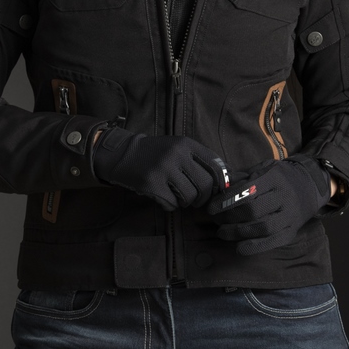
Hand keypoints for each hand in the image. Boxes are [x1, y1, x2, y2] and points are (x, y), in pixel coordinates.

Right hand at [92, 127, 229, 211]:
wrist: (123, 154)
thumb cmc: (155, 154)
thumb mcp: (177, 147)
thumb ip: (198, 159)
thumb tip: (225, 181)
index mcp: (186, 144)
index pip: (215, 165)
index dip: (221, 182)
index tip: (218, 190)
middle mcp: (176, 154)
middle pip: (205, 185)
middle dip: (203, 197)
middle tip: (196, 199)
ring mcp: (163, 169)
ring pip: (189, 197)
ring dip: (185, 201)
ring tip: (176, 195)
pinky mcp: (152, 184)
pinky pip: (172, 204)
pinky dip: (169, 205)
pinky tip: (162, 196)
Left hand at [206, 155, 330, 254]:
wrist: (310, 186)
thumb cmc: (279, 177)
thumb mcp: (263, 168)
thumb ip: (242, 177)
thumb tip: (219, 188)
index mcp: (274, 178)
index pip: (247, 191)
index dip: (226, 201)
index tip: (211, 208)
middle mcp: (284, 197)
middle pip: (253, 210)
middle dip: (230, 218)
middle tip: (216, 221)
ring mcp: (290, 216)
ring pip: (263, 228)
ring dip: (238, 233)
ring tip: (222, 233)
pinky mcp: (292, 231)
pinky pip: (273, 242)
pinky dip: (255, 247)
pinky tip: (239, 247)